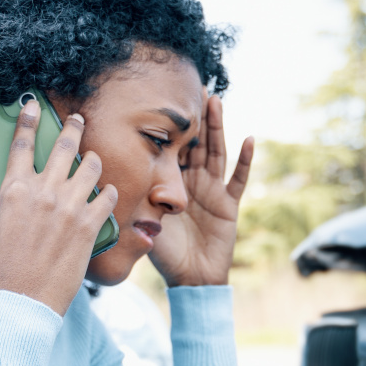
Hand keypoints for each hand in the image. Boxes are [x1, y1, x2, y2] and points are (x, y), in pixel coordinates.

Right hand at [0, 98, 118, 315]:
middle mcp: (43, 192)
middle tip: (78, 119)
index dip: (28, 120)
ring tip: (93, 162)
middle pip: (63, 147)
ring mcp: (69, 207)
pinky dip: (109, 194)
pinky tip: (107, 195)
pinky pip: (108, 197)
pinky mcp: (90, 226)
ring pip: (91, 167)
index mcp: (13, 190)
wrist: (23, 300)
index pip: (21, 144)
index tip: (34, 104)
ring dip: (93, 162)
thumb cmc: (1, 269)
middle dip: (73, 127)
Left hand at [149, 94, 253, 286]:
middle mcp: (193, 182)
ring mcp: (212, 191)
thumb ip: (136, 200)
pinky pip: (237, 179)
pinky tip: (249, 139)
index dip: (171, 126)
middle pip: (196, 143)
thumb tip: (115, 183)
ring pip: (216, 152)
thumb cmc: (165, 253)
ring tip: (215, 101)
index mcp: (171, 184)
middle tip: (194, 87)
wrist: (189, 279)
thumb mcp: (144, 221)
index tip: (165, 99)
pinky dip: (245, 160)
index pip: (172, 149)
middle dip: (196, 117)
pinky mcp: (228, 204)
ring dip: (217, 127)